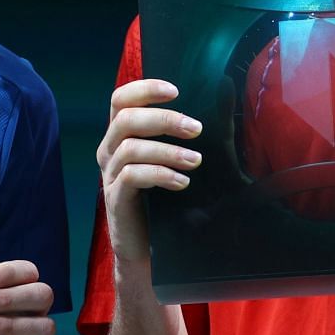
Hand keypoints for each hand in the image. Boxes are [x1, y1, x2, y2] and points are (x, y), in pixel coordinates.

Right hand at [96, 78, 203, 284]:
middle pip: (125, 119)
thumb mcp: (191, 155)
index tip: (175, 90)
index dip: (144, 89)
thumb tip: (223, 85)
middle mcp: (110, 150)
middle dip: (162, 119)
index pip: (122, 99)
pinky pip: (132, 176)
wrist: (156, 249)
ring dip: (167, 151)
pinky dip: (159, 174)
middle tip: (196, 129)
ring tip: (196, 161)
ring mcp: (110, 175)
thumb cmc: (173, 198)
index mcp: (124, 134)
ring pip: (130, 148)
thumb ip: (207, 124)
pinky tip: (181, 182)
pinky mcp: (115, 199)